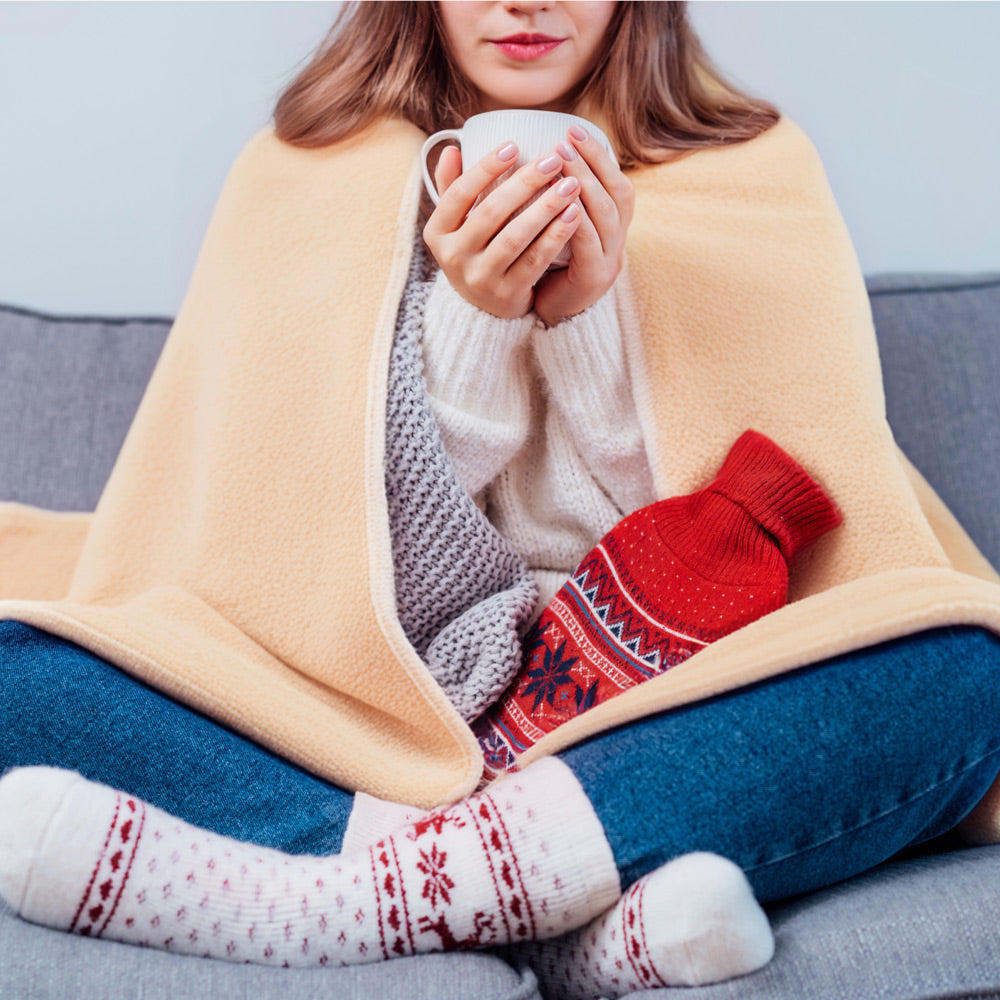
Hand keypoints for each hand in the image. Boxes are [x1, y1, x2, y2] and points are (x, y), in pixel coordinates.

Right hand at [422, 143, 583, 318]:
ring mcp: (480, 278)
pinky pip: (534, 261)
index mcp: (437, 232)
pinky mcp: (506, 294)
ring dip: (545, 208)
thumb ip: (451, 188)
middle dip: (524, 183)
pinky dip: (554, 237)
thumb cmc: (474, 251)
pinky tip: (573, 215)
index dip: (485, 168)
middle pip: (491, 213)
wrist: (483, 309)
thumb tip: (451, 149)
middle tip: (553, 159)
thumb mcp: (455, 224)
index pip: (459, 193)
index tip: (514, 146)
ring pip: (515, 237)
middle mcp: (454, 256)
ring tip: (570, 185)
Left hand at [532, 125, 634, 327]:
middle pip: (616, 194)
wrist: (552, 317)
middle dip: (591, 162)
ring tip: (561, 163)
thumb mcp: (554, 229)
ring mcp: (609, 261)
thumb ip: (552, 199)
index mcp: (611, 227)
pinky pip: (588, 246)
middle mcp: (617, 241)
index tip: (573, 128)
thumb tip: (528, 157)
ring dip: (584, 185)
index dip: (599, 155)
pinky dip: (577, 222)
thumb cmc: (548, 268)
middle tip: (565, 140)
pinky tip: (562, 204)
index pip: (616, 183)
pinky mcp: (593, 280)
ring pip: (605, 216)